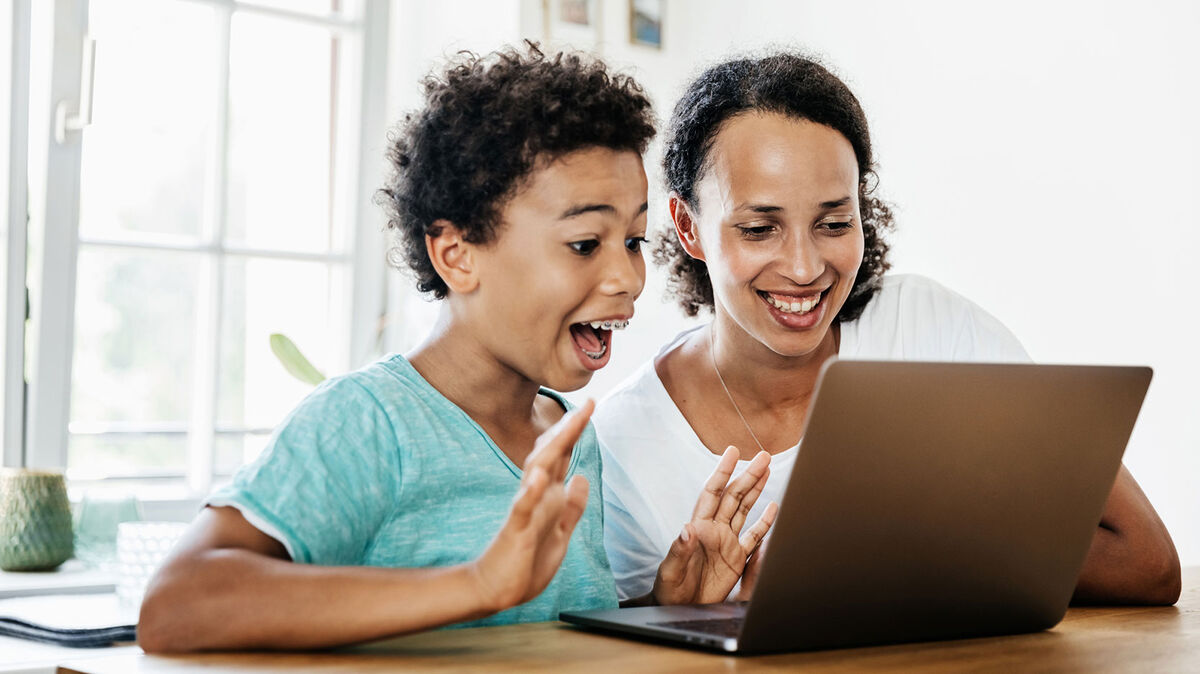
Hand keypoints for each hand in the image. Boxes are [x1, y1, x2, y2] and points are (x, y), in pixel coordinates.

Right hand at [469, 400, 593, 613]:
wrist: (499, 589)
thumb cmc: (528, 560)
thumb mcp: (561, 532)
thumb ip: (572, 506)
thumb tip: (582, 476)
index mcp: (549, 495)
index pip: (563, 456)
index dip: (575, 432)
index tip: (590, 406)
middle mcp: (537, 496)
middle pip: (552, 456)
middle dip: (568, 431)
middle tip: (586, 406)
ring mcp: (525, 510)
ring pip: (537, 473)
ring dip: (552, 450)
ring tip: (567, 426)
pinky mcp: (515, 530)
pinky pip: (522, 508)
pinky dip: (529, 492)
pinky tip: (537, 478)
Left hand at [652, 446, 778, 604]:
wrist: (678, 608)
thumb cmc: (669, 588)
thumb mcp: (671, 570)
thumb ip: (679, 549)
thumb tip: (687, 529)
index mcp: (699, 527)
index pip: (713, 492)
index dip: (722, 471)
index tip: (732, 452)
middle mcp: (714, 530)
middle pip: (734, 495)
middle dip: (748, 475)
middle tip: (763, 456)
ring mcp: (727, 542)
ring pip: (745, 509)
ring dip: (756, 490)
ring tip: (767, 469)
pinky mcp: (737, 558)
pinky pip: (754, 536)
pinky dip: (765, 521)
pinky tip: (774, 506)